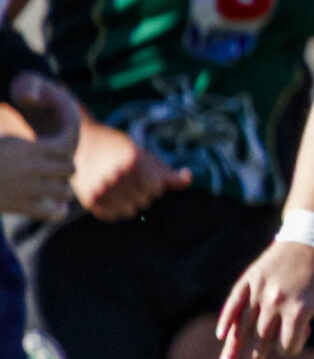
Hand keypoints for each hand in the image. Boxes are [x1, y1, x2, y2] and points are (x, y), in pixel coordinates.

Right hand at [0, 74, 76, 220]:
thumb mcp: (8, 141)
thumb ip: (29, 140)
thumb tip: (32, 99)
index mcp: (28, 149)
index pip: (66, 145)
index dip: (68, 146)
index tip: (64, 148)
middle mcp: (33, 168)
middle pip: (70, 168)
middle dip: (65, 169)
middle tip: (56, 171)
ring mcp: (30, 189)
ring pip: (65, 191)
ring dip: (61, 189)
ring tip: (52, 188)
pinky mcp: (24, 207)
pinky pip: (54, 212)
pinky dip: (56, 210)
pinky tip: (52, 207)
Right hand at [73, 118, 189, 220]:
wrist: (80, 142)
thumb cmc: (119, 150)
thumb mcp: (144, 156)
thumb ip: (166, 173)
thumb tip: (188, 178)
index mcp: (133, 162)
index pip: (156, 190)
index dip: (152, 184)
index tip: (143, 175)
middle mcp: (116, 176)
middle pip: (144, 201)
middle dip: (141, 193)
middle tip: (129, 180)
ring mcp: (101, 188)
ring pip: (129, 211)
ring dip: (128, 202)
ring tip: (119, 188)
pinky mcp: (89, 199)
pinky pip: (111, 215)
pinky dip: (114, 209)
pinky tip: (110, 196)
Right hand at [216, 238, 313, 358]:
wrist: (313, 240)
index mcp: (300, 310)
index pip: (287, 345)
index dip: (294, 347)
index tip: (306, 331)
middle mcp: (277, 301)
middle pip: (261, 339)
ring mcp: (261, 290)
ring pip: (244, 325)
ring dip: (233, 347)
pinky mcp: (250, 279)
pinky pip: (234, 303)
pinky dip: (227, 319)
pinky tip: (221, 335)